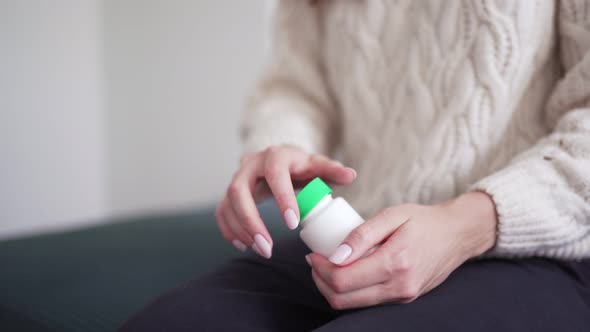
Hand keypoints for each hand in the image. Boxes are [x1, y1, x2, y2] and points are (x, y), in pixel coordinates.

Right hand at [215, 145, 356, 257]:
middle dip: (251, 221)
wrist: (279, 159)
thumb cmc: (301, 165)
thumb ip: (332, 170)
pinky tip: (245, 246)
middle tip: (268, 247)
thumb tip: (351, 175)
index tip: (293, 224)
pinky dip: (229, 230)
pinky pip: (221, 212)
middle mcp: (250, 165)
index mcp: (275, 157)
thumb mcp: (317, 165)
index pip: (275, 175)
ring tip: (261, 250)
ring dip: (241, 229)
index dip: (282, 199)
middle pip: (238, 191)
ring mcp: (237, 178)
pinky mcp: (229, 193)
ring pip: (227, 203)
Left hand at [307, 191, 497, 308]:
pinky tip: (348, 271)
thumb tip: (335, 255)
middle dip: (321, 281)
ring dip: (333, 288)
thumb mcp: (392, 216)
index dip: (320, 269)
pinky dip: (350, 290)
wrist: (457, 234)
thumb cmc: (424, 221)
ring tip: (328, 265)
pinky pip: (367, 301)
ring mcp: (403, 296)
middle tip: (316, 261)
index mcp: (395, 263)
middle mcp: (399, 286)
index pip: (343, 279)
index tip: (314, 254)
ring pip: (353, 304)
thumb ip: (362, 234)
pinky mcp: (404, 298)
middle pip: (343, 299)